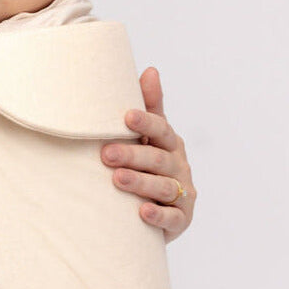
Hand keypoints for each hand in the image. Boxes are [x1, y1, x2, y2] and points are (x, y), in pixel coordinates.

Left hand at [102, 66, 196, 241]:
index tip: (127, 117)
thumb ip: (150, 108)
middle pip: (158, 159)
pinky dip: (158, 215)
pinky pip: (172, 217)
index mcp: (169, 144)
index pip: (161, 130)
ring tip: (117, 179)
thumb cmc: (147, 166)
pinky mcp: (181, 218)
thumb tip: (150, 70)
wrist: (156, 212)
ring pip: (163, 187)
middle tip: (106, 153)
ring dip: (141, 182)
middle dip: (133, 155)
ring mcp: (182, 193)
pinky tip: (142, 211)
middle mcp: (179, 166)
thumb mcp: (148, 138)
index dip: (146, 123)